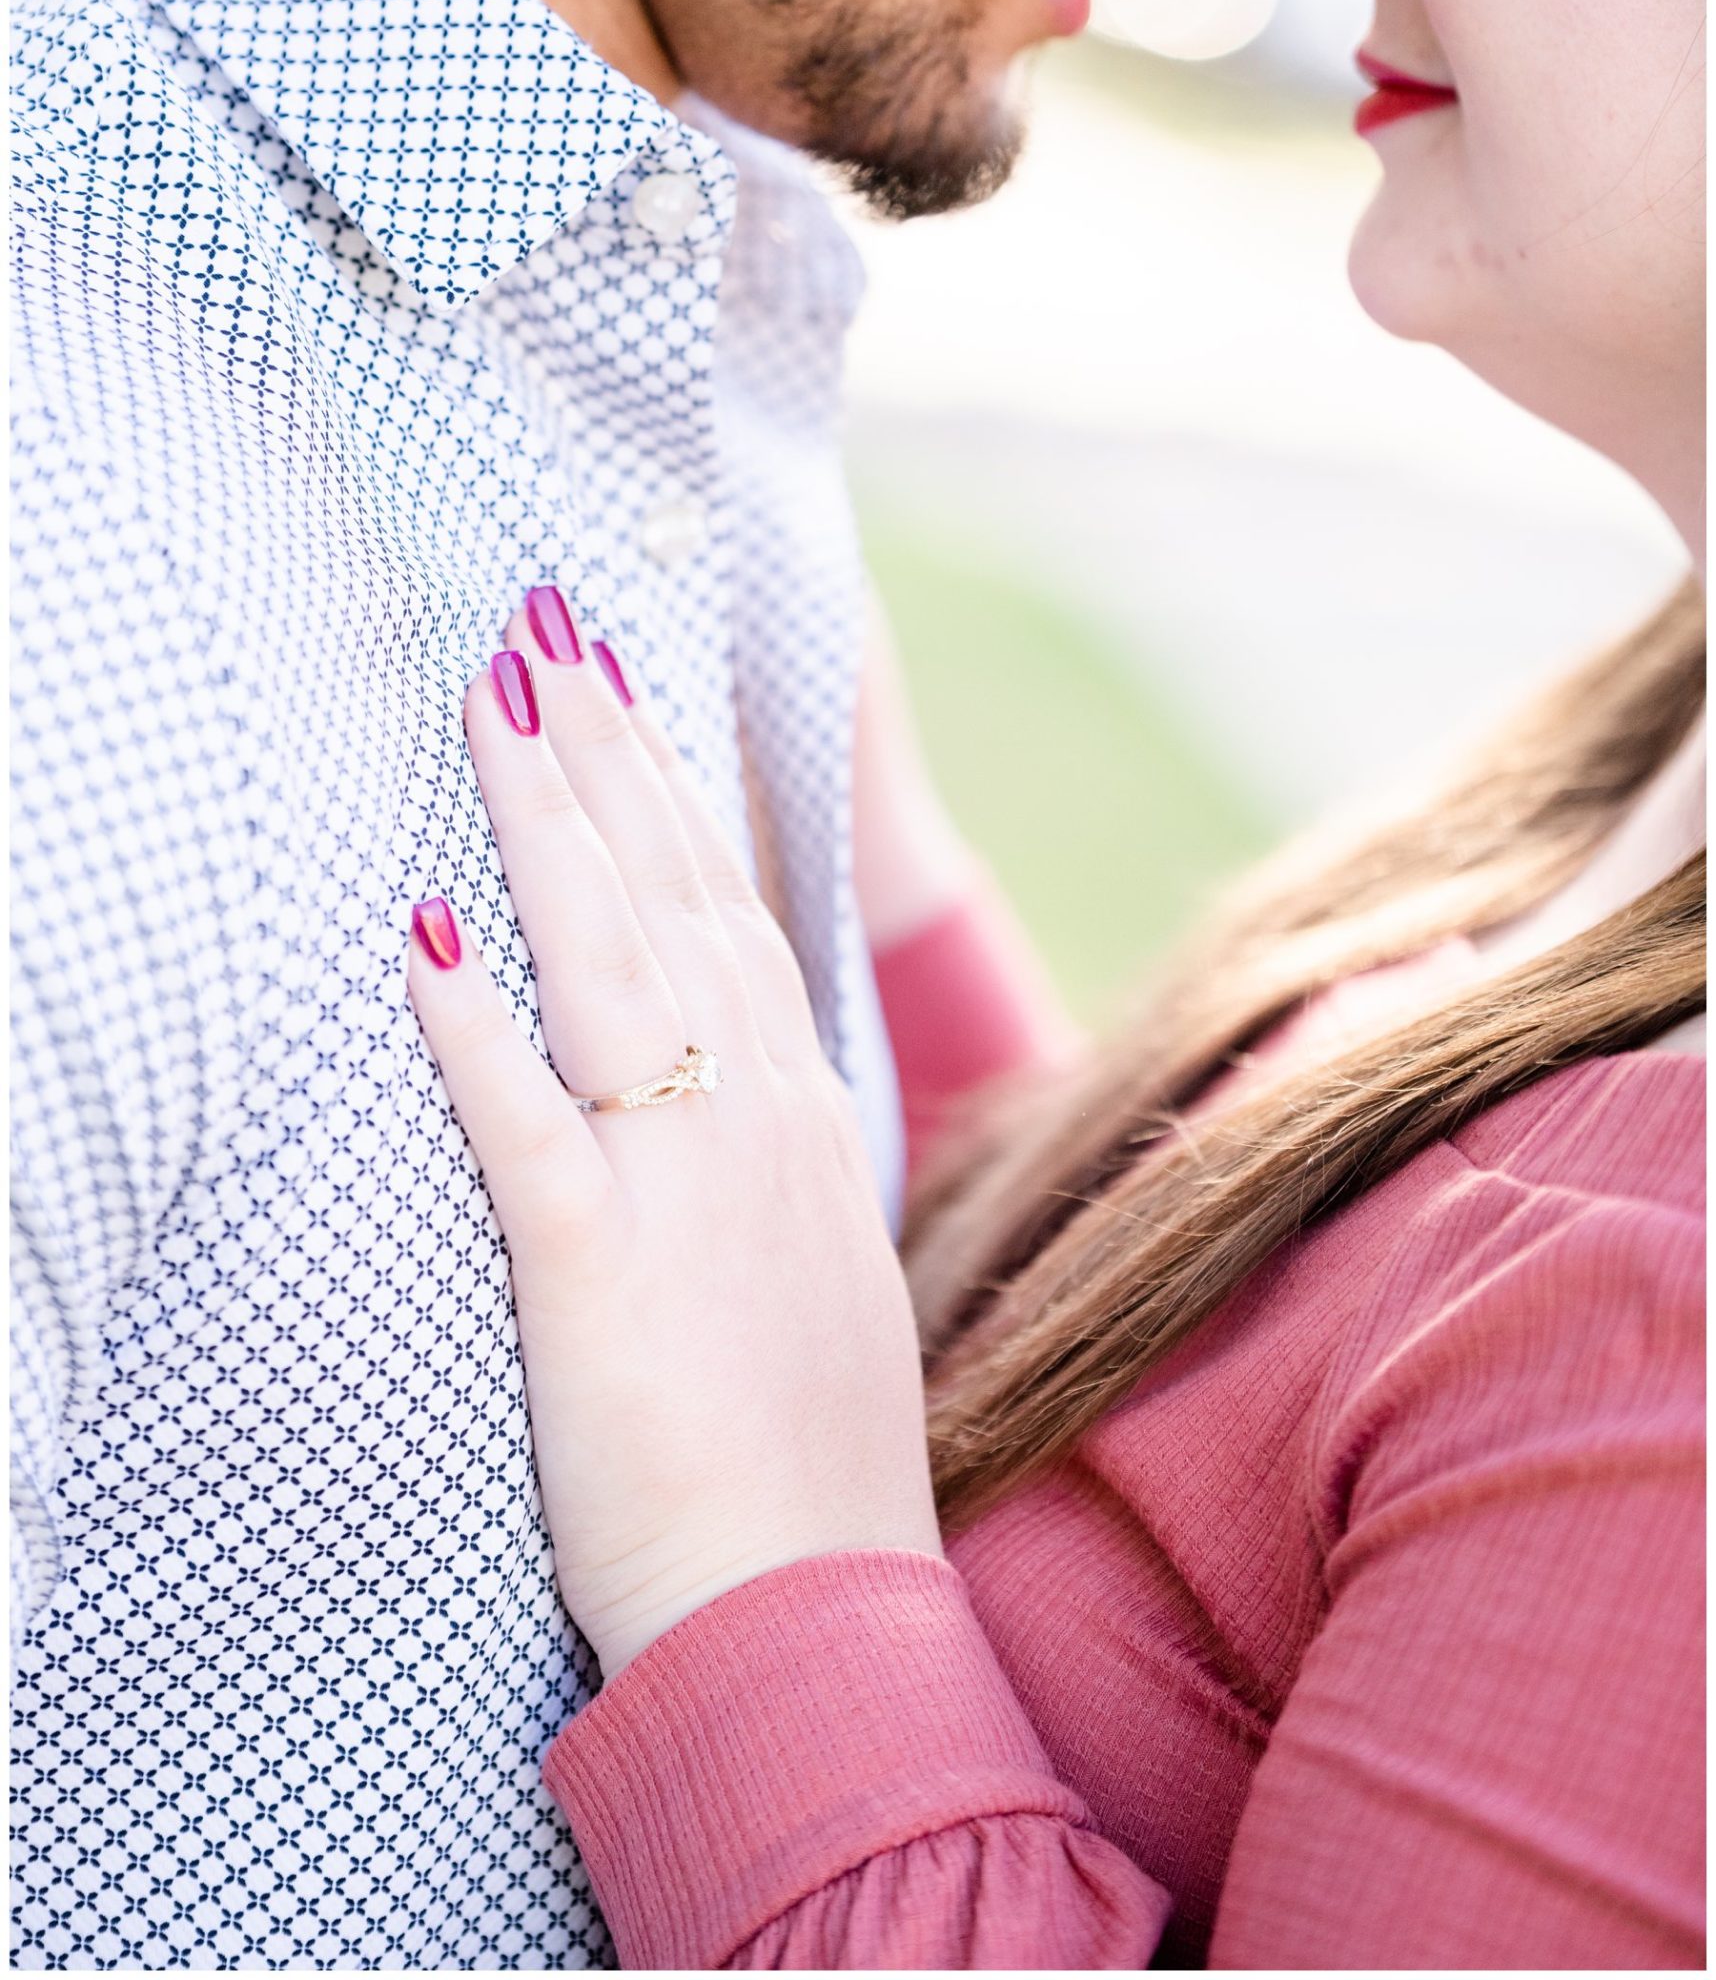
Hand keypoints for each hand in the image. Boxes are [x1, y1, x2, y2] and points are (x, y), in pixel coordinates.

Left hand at [407, 596, 941, 1680]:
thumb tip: (735, 1068)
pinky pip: (527, 1122)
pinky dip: (472, 1026)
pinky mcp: (600, 1268)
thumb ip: (773, 1147)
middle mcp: (753, 1118)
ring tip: (502, 701)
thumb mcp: (817, 1260)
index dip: (669, 789)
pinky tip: (422, 935)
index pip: (726, 909)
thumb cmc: (810, 1448)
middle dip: (607, 750)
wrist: (819, 1606)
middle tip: (552, 629)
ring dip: (551, 819)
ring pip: (610, 960)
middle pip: (671, 893)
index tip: (623, 693)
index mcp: (799, 1115)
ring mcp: (686, 1183)